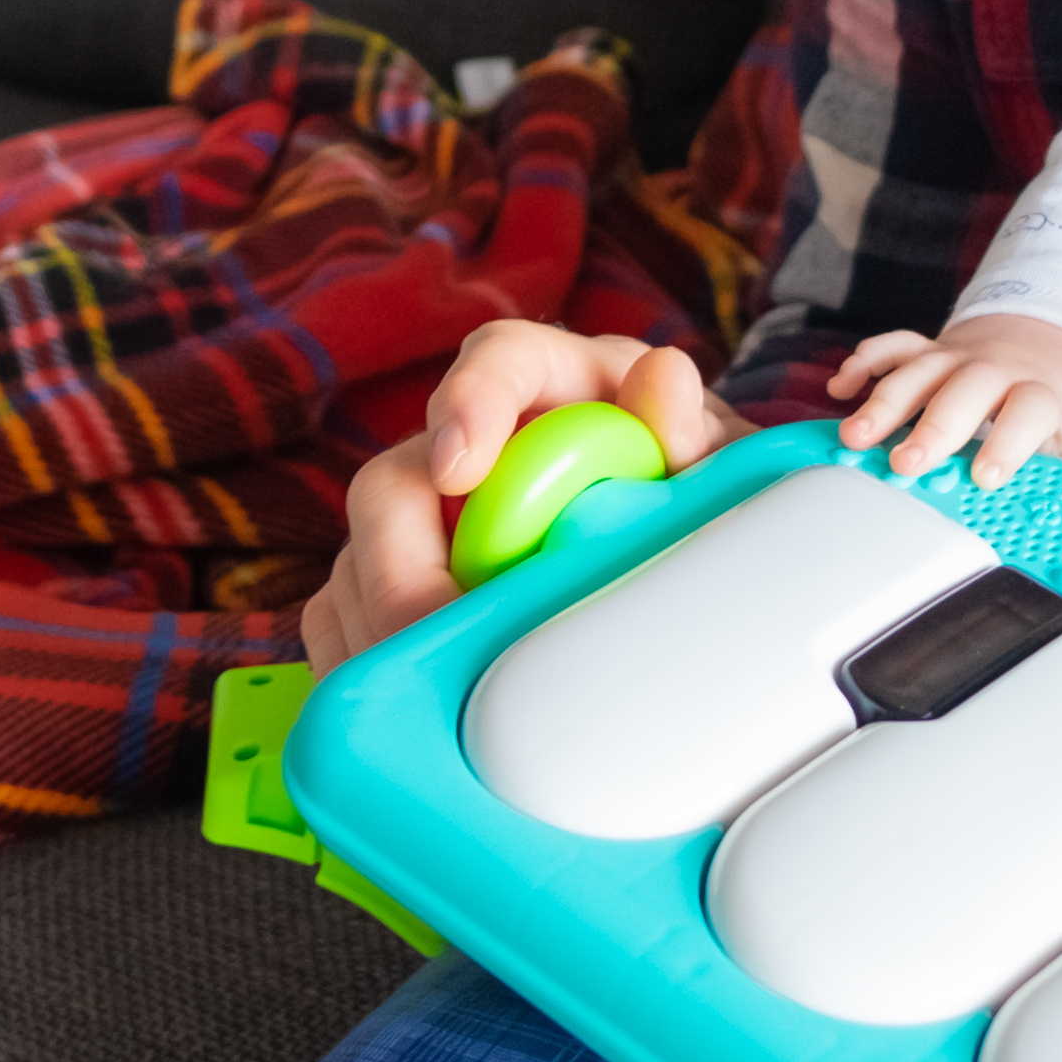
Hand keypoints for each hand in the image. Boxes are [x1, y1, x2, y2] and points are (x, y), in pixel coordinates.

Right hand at [300, 323, 738, 669]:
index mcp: (562, 388)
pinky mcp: (399, 582)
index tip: (459, 466)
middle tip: (434, 627)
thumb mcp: (717, 470)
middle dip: (399, 566)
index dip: (470, 403)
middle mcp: (480, 445)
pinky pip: (344, 617)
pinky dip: (364, 660)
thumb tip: (665, 382)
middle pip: (396, 483)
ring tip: (432, 688)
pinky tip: (407, 701)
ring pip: (361, 561)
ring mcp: (430, 519)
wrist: (699, 565)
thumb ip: (691, 430)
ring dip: (382, 627)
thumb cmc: (702, 507)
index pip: (501, 360)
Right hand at [828, 314, 1061, 487]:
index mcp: (1039, 392)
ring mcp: (958, 356)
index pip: (1028, 410)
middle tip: (904, 465)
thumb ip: (1059, 481)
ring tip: (855, 438)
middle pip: (964, 388)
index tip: (985, 478)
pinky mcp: (930, 349)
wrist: (1049, 344)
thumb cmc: (1058, 404)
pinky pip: (895, 346)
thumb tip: (1043, 532)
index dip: (1007, 442)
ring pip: (920, 369)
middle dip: (931, 427)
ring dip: (884, 402)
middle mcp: (995, 369)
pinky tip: (841, 389)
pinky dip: (865, 362)